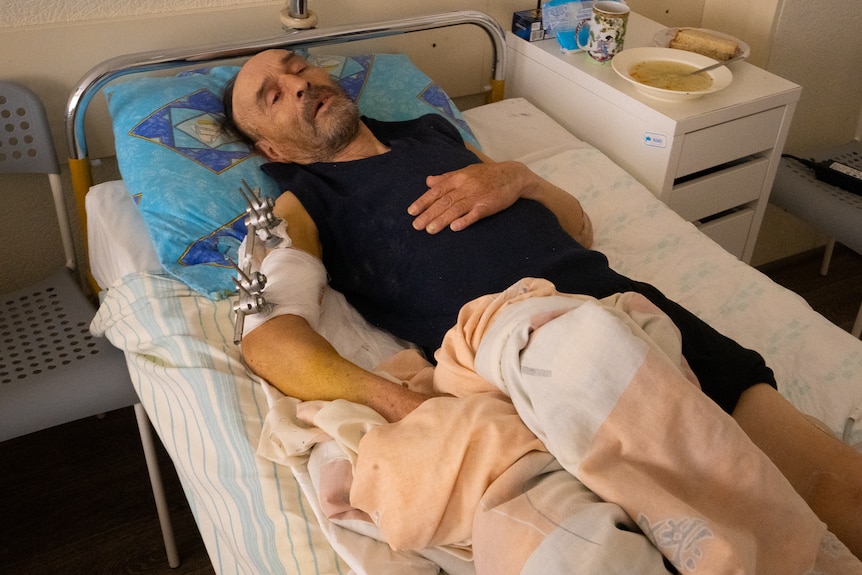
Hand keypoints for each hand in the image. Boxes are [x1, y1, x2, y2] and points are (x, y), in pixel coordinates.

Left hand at [408, 161, 531, 233]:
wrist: (513, 175)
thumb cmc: (487, 175)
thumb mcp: (465, 172)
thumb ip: (446, 178)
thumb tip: (428, 181)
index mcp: (458, 178)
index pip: (437, 190)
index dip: (424, 201)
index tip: (412, 212)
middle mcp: (466, 186)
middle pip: (444, 201)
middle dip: (429, 214)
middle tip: (416, 225)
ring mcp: (477, 196)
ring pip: (456, 208)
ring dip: (442, 219)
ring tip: (429, 230)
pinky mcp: (489, 205)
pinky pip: (475, 214)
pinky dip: (465, 220)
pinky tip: (455, 228)